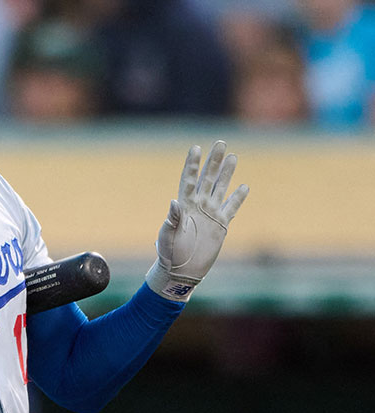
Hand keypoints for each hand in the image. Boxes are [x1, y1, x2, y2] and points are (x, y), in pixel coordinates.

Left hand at [146, 140, 248, 301]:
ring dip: (227, 173)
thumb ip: (173, 218)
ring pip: (221, 188)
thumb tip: (174, 202)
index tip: (196, 148)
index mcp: (184, 205)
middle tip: (221, 143)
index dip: (192, 164)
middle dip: (214, 161)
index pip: (189, 179)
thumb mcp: (168, 234)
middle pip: (208, 178)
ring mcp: (210, 214)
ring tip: (233, 156)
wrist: (182, 269)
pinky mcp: (221, 225)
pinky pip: (231, 207)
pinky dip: (237, 197)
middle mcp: (198, 205)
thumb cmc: (169, 252)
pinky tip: (244, 186)